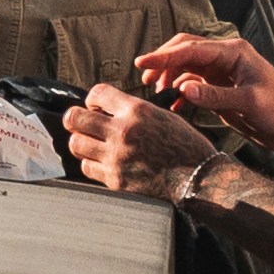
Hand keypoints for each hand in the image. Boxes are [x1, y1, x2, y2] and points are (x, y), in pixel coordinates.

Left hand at [64, 85, 224, 200]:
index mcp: (137, 111)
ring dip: (82, 142)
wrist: (200, 180)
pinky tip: (103, 162)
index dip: (93, 98)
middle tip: (83, 123)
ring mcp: (117, 157)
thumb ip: (135, 111)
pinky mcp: (116, 180)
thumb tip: (111, 109)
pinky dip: (91, 164)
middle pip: (74, 118)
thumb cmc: (188, 148)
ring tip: (92, 143)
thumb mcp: (164, 116)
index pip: (97, 93)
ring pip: (76, 144)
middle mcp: (123, 131)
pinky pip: (87, 168)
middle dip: (76, 118)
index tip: (95, 105)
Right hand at [128, 33, 273, 151]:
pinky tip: (173, 105)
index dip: (164, 56)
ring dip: (170, 76)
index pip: (191, 49)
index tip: (142, 62)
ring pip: (186, 66)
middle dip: (163, 61)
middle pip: (185, 50)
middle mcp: (225, 57)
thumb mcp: (249, 103)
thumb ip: (215, 96)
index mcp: (233, 52)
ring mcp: (222, 72)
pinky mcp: (221, 87)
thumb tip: (183, 89)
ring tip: (157, 91)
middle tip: (145, 77)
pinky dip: (181, 92)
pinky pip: (194, 83)